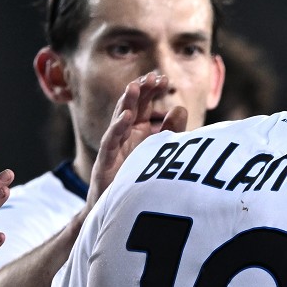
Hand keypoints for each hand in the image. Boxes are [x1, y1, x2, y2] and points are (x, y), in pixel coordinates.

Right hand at [87, 73, 188, 208]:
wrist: (118, 211)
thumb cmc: (137, 181)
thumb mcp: (158, 152)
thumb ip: (170, 131)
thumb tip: (180, 108)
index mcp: (136, 132)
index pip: (143, 106)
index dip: (151, 92)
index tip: (163, 79)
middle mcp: (123, 136)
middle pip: (130, 108)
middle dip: (140, 91)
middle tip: (152, 76)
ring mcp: (113, 147)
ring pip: (118, 120)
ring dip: (126, 102)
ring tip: (135, 86)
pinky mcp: (105, 161)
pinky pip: (110, 141)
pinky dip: (117, 128)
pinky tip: (126, 116)